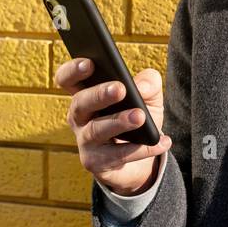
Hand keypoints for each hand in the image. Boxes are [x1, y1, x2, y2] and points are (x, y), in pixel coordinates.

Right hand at [55, 58, 172, 196]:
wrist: (141, 158)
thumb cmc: (138, 118)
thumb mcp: (149, 97)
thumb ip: (149, 83)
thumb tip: (142, 87)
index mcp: (86, 93)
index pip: (67, 79)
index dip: (73, 70)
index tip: (90, 63)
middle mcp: (79, 116)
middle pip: (80, 103)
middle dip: (99, 94)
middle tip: (120, 89)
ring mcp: (84, 141)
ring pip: (96, 130)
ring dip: (118, 122)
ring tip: (140, 116)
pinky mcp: (95, 163)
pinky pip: (116, 155)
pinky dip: (141, 149)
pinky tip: (160, 141)